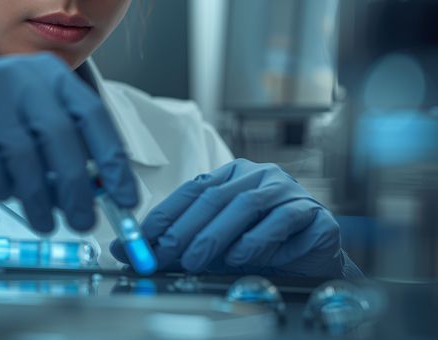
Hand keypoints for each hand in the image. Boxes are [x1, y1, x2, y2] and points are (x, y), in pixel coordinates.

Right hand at [0, 53, 137, 232]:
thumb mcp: (27, 123)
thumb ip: (60, 149)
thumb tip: (98, 191)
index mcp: (50, 76)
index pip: (94, 117)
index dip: (113, 161)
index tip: (125, 197)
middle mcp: (25, 77)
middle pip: (63, 139)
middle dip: (77, 188)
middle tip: (84, 221)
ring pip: (27, 158)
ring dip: (39, 199)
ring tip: (45, 222)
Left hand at [111, 159, 342, 276]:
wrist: (313, 263)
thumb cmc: (261, 248)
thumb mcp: (214, 246)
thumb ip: (175, 246)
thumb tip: (124, 249)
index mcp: (233, 175)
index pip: (193, 189)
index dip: (166, 213)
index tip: (143, 238)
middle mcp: (259, 177)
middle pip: (216, 197)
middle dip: (186, 228)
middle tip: (167, 253)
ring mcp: (287, 191)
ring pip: (246, 205)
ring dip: (216, 235)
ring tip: (196, 260)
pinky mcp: (312, 213)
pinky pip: (282, 221)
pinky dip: (258, 240)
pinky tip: (242, 257)